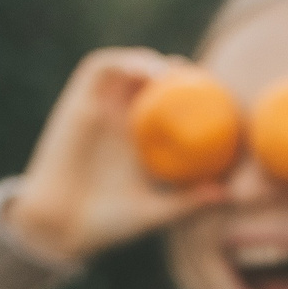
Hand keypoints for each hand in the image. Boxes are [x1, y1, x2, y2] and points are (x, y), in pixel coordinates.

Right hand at [5, 49, 225, 262]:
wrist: (61, 228)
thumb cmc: (107, 224)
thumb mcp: (154, 211)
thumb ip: (187, 202)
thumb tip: (227, 195)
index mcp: (136, 140)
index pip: (163, 103)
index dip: (186, 91)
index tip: (213, 91)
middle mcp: (116, 120)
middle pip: (145, 79)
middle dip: (171, 70)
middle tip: (195, 76)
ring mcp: (96, 110)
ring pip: (122, 67)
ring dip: (146, 61)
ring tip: (171, 72)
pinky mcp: (75, 105)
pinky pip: (96, 69)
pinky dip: (120, 62)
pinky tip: (144, 72)